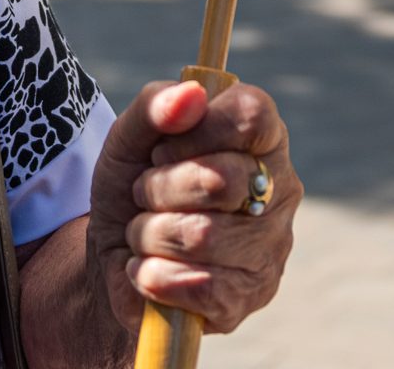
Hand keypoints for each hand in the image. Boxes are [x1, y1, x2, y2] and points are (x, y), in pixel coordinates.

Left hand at [85, 77, 298, 335]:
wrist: (114, 265)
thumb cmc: (134, 192)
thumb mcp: (129, 139)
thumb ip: (155, 105)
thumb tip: (191, 95)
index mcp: (260, 141)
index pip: (252, 115)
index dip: (199, 129)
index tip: (163, 148)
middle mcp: (278, 191)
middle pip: (220, 179)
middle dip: (159, 189)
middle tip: (145, 195)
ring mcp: (270, 249)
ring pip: (201, 235)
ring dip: (149, 235)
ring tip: (145, 235)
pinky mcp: (249, 298)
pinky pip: (198, 285)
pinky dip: (154, 276)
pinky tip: (150, 271)